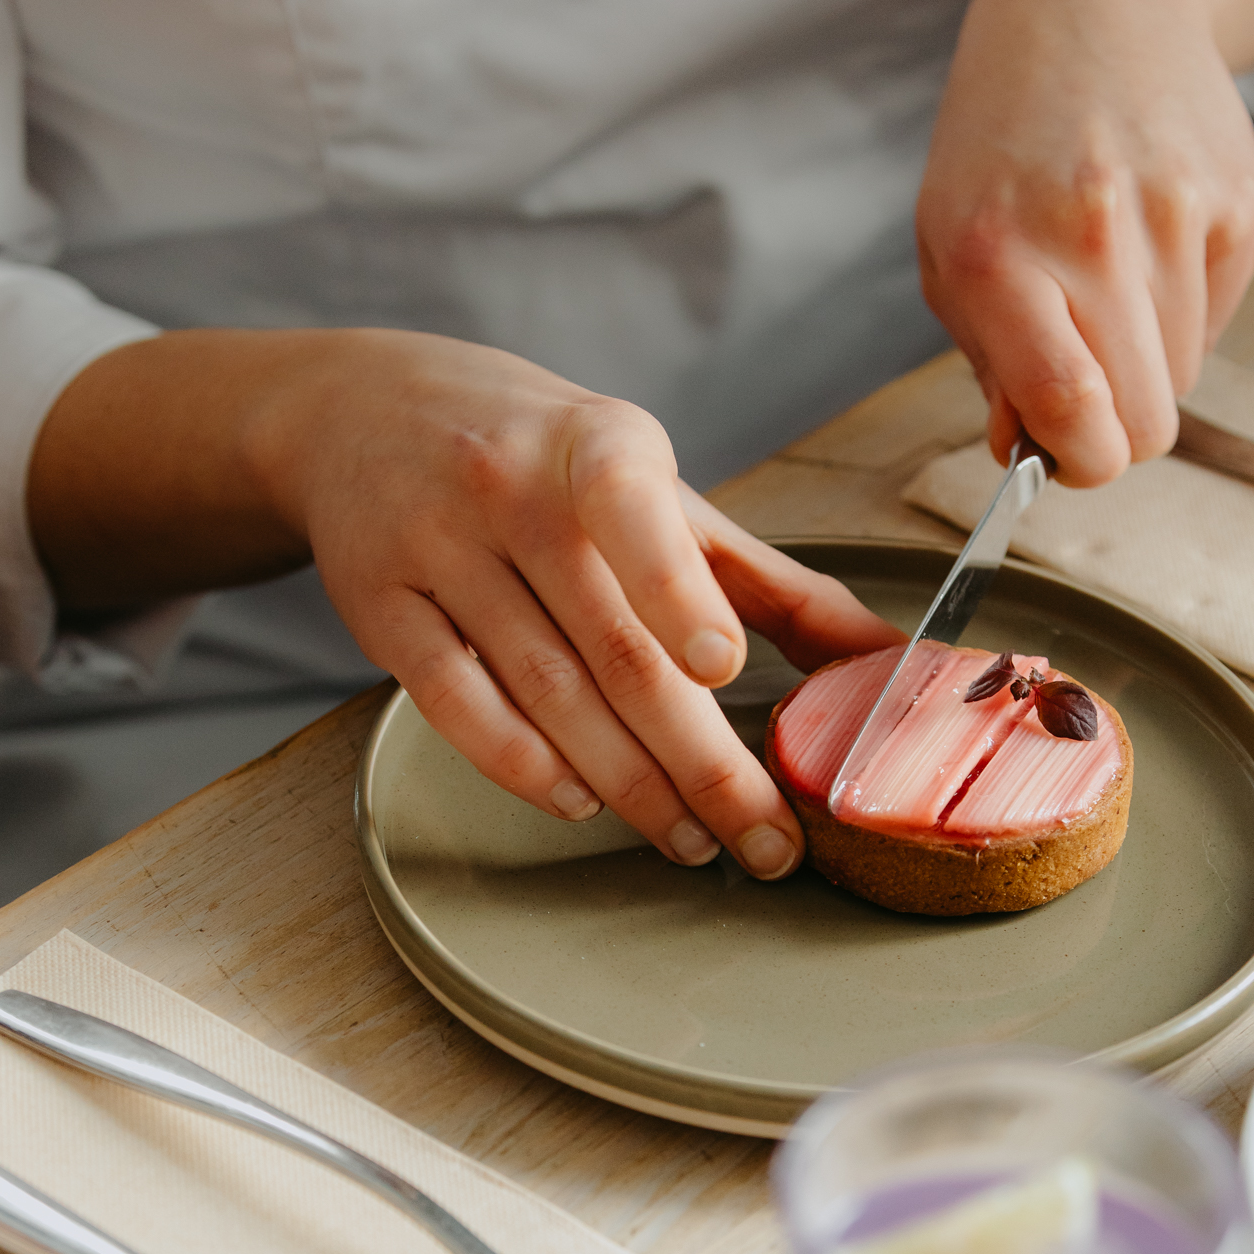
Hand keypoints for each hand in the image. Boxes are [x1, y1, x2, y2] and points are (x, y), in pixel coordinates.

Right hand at [244, 333, 900, 874]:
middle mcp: (508, 489)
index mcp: (596, 445)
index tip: (722, 668)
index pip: (634, 513)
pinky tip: (582, 803)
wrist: (363, 411)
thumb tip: (889, 664)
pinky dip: (526, 769)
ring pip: (545, 694)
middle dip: (701, 764)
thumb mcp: (656, 489)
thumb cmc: (542, 458)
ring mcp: (436, 549)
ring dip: (629, 787)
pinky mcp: (379, 607)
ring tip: (694, 841)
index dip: (676, 592)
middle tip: (764, 841)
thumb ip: (766, 582)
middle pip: (613, 650)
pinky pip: (458, 708)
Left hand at [916, 0, 1253, 485]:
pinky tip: (1149, 244)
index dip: (1080, 463)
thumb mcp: (951, 251)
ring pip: (1181, 378)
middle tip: (1087, 388)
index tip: (1070, 458)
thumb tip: (1030, 452)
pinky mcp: (1238, 203)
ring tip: (1109, 287)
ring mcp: (1176, 214)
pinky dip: (1183, 311)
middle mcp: (1091, 233)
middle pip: (1144, 418)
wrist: (1091, 8)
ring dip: (1145, 362)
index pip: (1071, 409)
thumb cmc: (1002, 148)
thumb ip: (990, 364)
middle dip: (1116, 431)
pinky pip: (1217, 321)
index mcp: (998, 256)